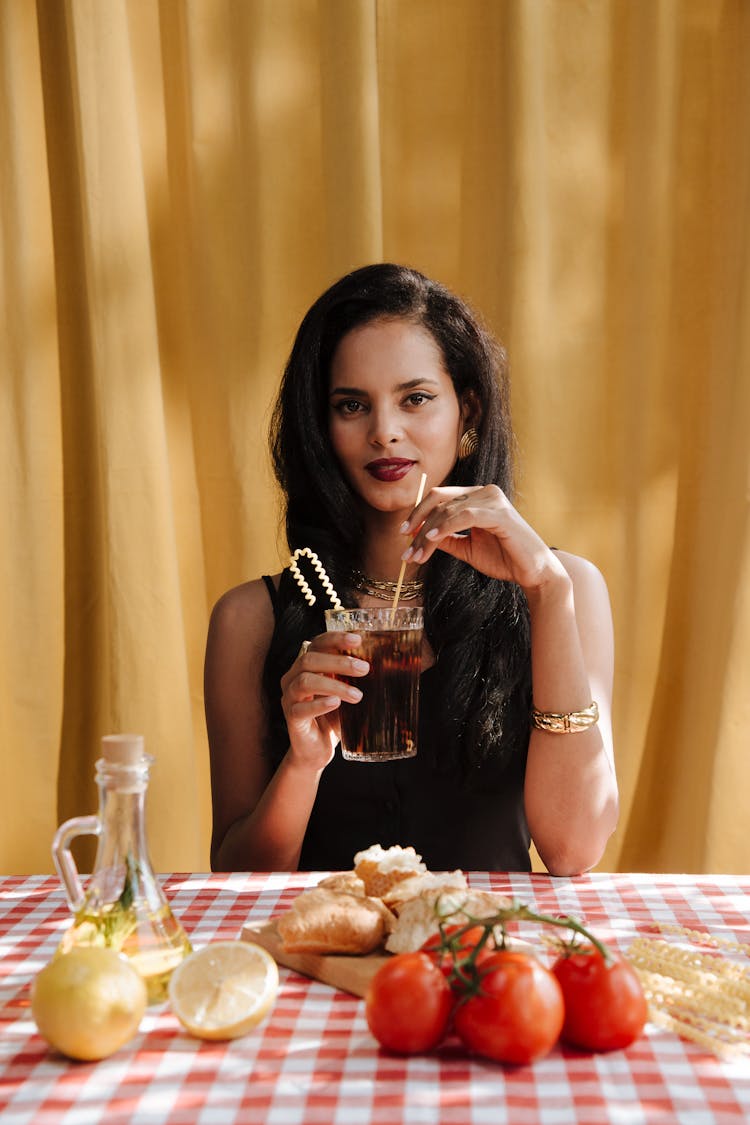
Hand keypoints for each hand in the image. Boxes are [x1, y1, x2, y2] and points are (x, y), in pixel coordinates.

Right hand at [280, 633, 369, 769]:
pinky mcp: (291, 718)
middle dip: (339, 661)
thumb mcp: (346, 693)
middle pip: (310, 659)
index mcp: (307, 666)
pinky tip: (336, 703)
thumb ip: (356, 678)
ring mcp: (289, 697)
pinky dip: (320, 704)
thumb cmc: (333, 717)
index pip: (317, 643)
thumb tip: (386, 664)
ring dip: (334, 685)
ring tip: (357, 695)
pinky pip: (301, 708)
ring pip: (306, 681)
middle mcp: (293, 677)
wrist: (317, 748)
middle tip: (364, 669)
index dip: (336, 638)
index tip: (358, 639)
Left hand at [400, 484, 565, 594]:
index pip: (440, 497)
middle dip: (418, 524)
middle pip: (440, 500)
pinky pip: (464, 516)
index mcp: (478, 496)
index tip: (403, 534)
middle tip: (406, 549)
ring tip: (416, 554)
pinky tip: (432, 540)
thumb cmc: (504, 559)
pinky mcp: (501, 514)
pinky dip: (445, 527)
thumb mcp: (467, 549)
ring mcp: (494, 500)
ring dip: (427, 533)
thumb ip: (446, 539)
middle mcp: (485, 492)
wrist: (533, 573)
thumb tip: (416, 536)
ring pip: (449, 510)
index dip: (418, 513)